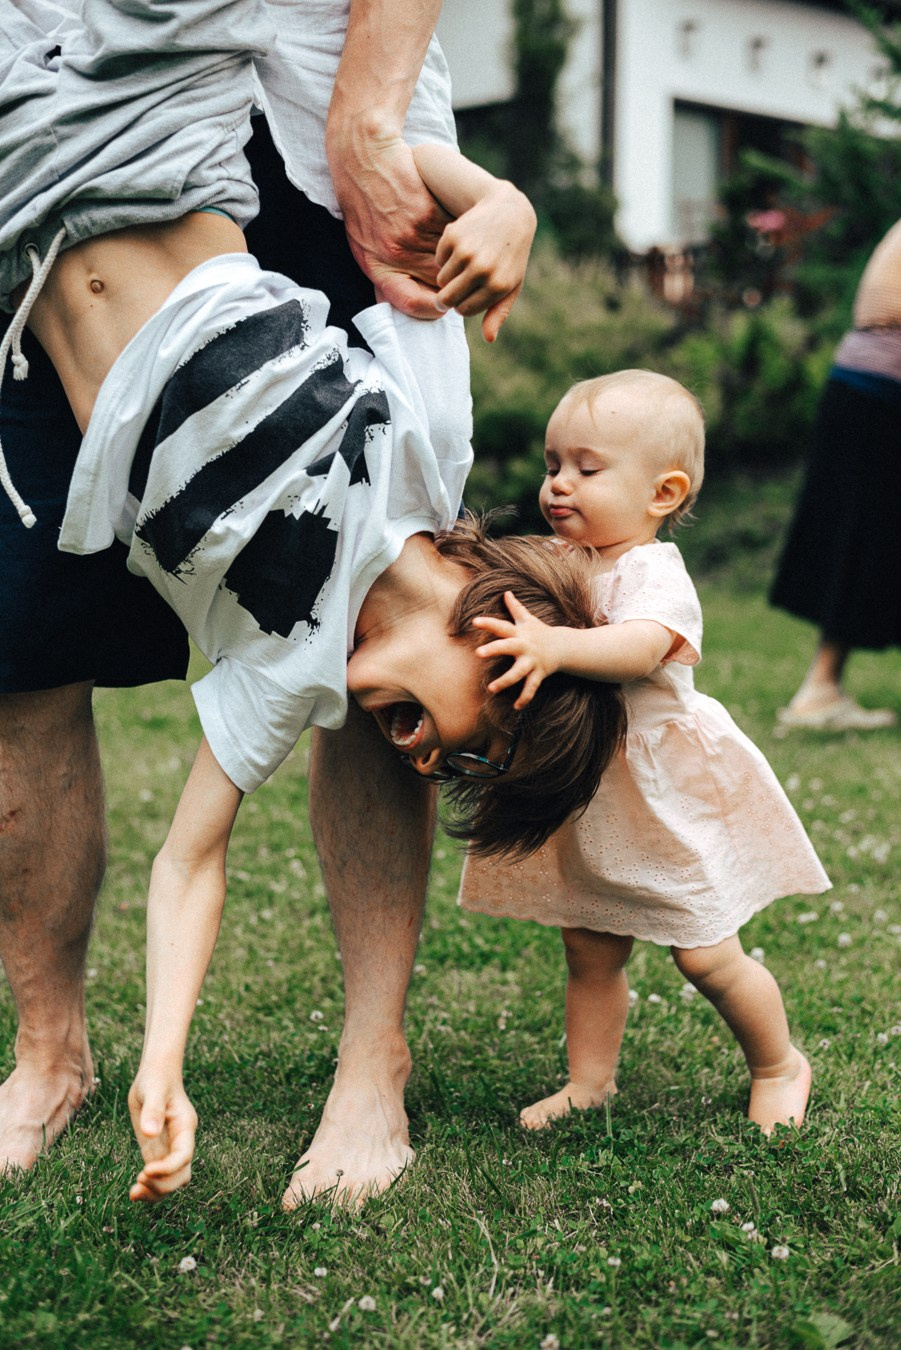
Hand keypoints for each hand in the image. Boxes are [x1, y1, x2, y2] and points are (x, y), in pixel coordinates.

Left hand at [128, 1069, 197, 1202]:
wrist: (155, 1074)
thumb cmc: (156, 1078)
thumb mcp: (153, 1090)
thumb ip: (153, 1111)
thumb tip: (149, 1133)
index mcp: (185, 1127)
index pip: (184, 1156)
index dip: (167, 1168)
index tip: (145, 1170)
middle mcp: (181, 1141)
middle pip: (181, 1175)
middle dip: (162, 1185)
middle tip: (138, 1184)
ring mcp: (170, 1148)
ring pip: (171, 1181)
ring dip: (155, 1192)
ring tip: (134, 1194)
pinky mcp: (157, 1151)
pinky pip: (158, 1176)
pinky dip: (149, 1187)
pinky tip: (133, 1191)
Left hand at [329, 128, 451, 317]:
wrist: (363, 161)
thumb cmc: (361, 208)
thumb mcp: (364, 248)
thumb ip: (385, 276)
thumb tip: (406, 302)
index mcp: (380, 266)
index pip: (412, 303)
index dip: (430, 310)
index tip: (440, 306)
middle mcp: (399, 254)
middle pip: (437, 283)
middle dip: (449, 284)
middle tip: (458, 278)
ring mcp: (415, 233)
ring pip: (449, 259)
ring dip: (459, 259)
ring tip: (467, 255)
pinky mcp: (429, 212)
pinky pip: (452, 234)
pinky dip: (459, 235)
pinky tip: (463, 231)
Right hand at [434, 182, 536, 341]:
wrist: (509, 213)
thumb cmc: (511, 256)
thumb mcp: (511, 285)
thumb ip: (498, 313)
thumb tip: (488, 338)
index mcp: (498, 286)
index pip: (464, 310)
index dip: (465, 304)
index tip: (472, 293)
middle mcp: (482, 270)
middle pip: (447, 299)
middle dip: (449, 296)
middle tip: (458, 285)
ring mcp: (467, 253)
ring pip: (441, 280)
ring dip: (449, 276)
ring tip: (465, 263)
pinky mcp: (454, 237)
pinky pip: (439, 260)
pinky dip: (446, 257)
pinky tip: (462, 246)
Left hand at [473, 592, 564, 707]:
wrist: (564, 646)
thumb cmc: (540, 632)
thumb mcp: (528, 619)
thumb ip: (515, 607)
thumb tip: (506, 592)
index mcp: (519, 634)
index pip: (501, 626)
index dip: (488, 623)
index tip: (474, 621)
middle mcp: (525, 647)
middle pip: (508, 647)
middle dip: (494, 649)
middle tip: (478, 653)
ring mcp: (532, 662)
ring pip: (518, 673)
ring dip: (505, 681)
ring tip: (491, 688)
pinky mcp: (539, 674)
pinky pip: (531, 688)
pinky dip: (525, 698)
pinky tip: (517, 707)